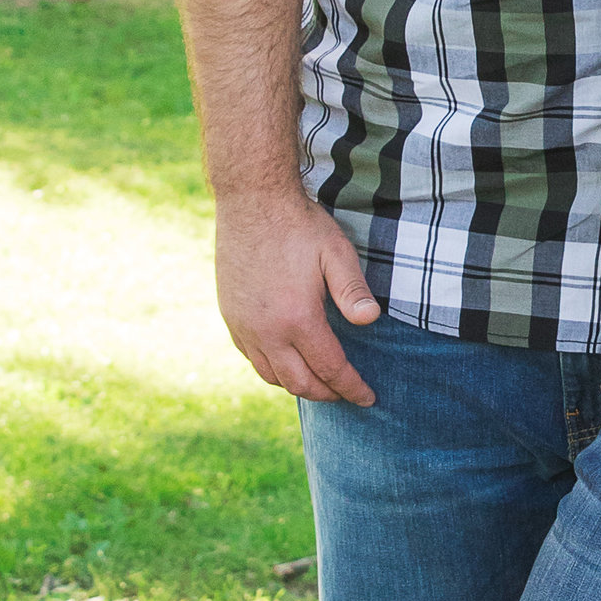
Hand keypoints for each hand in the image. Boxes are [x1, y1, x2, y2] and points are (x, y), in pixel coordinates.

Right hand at [214, 193, 381, 405]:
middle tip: (346, 394)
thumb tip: (371, 321)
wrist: (250, 201)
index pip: (330, 369)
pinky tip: (286, 362)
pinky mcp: (230, 317)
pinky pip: (251, 358)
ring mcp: (244, 326)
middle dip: (327, 394)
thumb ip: (353, 291)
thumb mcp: (335, 253)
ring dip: (298, 385)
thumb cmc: (298, 226)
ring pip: (272, 376)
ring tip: (319, 383)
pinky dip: (272, 370)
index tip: (367, 399)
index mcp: (297, 319)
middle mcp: (266, 331)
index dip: (351, 388)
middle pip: (300, 382)